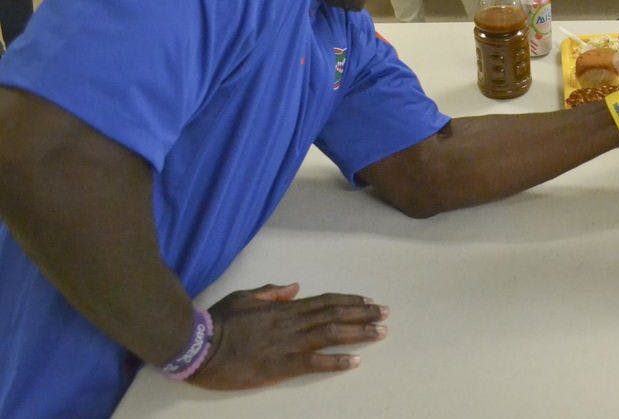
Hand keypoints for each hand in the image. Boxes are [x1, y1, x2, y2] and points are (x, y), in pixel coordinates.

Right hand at [189, 283, 388, 389]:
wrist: (199, 346)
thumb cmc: (218, 322)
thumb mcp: (245, 297)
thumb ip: (272, 293)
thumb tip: (294, 287)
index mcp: (284, 308)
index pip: (325, 301)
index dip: (349, 301)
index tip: (368, 301)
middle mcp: (293, 323)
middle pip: (335, 315)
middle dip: (363, 314)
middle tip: (386, 313)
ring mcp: (289, 344)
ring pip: (332, 335)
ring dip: (359, 333)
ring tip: (381, 332)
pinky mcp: (281, 366)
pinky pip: (314, 363)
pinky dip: (336, 362)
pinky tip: (355, 362)